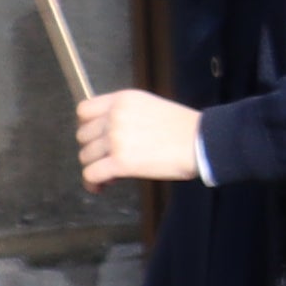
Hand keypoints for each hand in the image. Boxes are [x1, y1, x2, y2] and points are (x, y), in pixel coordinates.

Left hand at [75, 86, 207, 186]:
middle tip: (107, 158)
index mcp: (122, 100)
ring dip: (95, 166)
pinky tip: (101, 186)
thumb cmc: (184, 128)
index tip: (95, 137)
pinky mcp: (120, 162)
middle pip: (83, 136)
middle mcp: (115, 116)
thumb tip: (108, 133)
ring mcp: (116, 139)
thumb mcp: (150, 106)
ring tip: (109, 174)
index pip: (84, 110)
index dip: (86, 126)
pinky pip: (91, 174)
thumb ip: (125, 113)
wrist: (202, 142)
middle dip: (93, 149)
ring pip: (85, 156)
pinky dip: (93, 183)